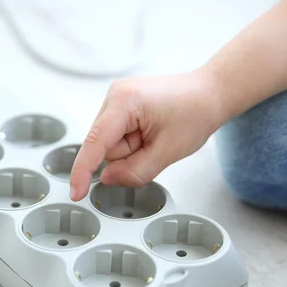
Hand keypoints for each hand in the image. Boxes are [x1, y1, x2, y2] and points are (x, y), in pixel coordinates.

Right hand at [69, 70, 225, 200]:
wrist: (210, 93)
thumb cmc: (196, 112)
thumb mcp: (167, 152)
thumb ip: (134, 171)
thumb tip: (107, 178)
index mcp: (124, 101)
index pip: (95, 143)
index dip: (83, 171)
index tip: (76, 192)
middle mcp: (115, 95)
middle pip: (105, 147)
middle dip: (128, 156)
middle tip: (156, 146)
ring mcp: (117, 99)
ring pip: (111, 145)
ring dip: (133, 150)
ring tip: (156, 136)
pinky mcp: (122, 105)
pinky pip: (118, 137)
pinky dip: (134, 143)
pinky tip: (151, 133)